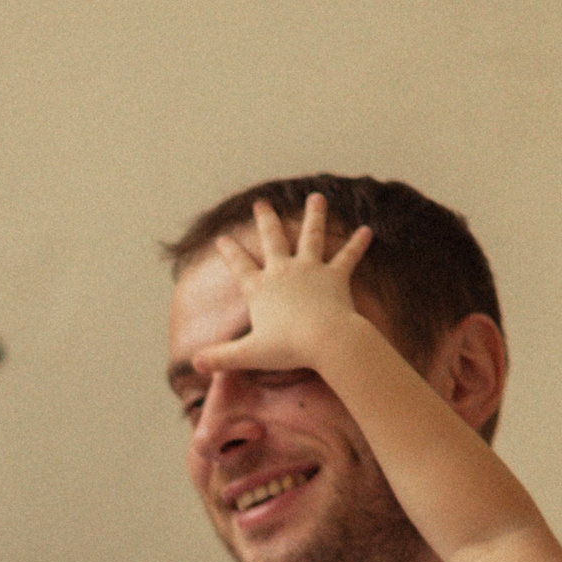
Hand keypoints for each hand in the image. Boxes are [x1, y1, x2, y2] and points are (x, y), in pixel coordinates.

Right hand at [190, 194, 380, 378]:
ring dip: (314, 215)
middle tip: (261, 203)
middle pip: (272, 238)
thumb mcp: (249, 355)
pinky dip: (357, 244)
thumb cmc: (288, 348)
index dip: (229, 252)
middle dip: (265, 220)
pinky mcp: (335, 276)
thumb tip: (195, 363)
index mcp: (260, 288)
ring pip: (311, 236)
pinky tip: (367, 231)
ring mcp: (310, 270)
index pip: (239, 266)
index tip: (221, 238)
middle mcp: (283, 271)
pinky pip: (348, 256)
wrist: (325, 340)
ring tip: (316, 198)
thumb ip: (221, 357)